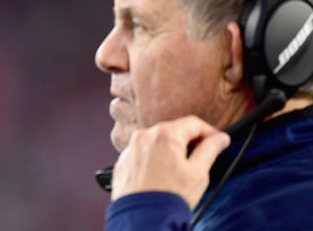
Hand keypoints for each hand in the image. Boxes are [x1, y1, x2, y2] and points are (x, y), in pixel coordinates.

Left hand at [111, 115, 230, 209]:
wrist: (142, 219)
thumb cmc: (170, 197)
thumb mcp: (198, 174)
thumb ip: (209, 151)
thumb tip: (219, 139)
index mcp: (165, 135)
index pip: (193, 123)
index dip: (210, 132)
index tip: (219, 141)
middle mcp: (144, 136)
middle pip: (173, 131)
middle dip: (190, 141)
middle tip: (202, 156)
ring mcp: (130, 148)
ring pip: (156, 142)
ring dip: (170, 150)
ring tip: (180, 170)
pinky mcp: (123, 161)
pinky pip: (142, 154)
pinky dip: (153, 159)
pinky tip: (161, 175)